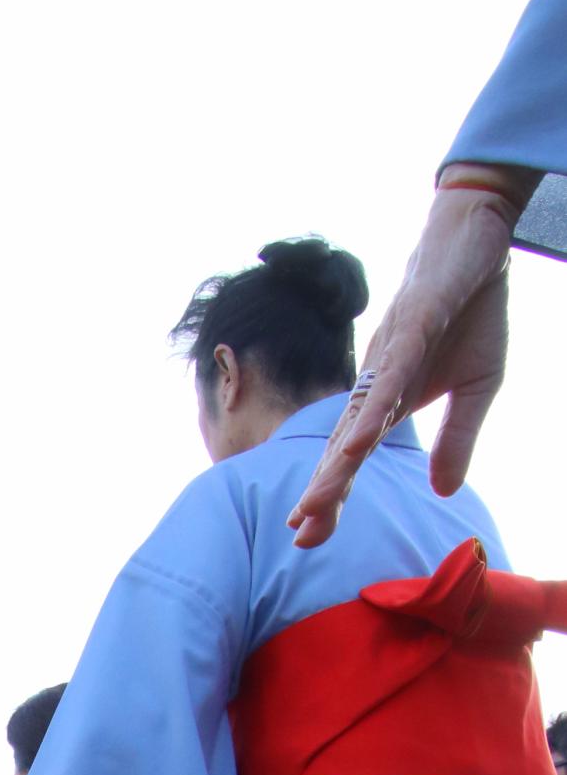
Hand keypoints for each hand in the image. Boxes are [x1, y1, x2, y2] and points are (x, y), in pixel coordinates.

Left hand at [288, 177, 529, 547]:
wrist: (476, 239)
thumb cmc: (470, 311)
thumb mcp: (477, 387)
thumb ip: (457, 440)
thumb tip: (442, 492)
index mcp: (388, 398)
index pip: (354, 456)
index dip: (333, 493)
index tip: (308, 535)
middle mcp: (377, 382)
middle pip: (343, 446)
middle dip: (322, 492)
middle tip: (298, 534)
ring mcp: (391, 356)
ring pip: (358, 418)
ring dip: (336, 464)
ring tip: (314, 505)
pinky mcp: (413, 328)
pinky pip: (389, 378)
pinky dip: (373, 412)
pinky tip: (357, 444)